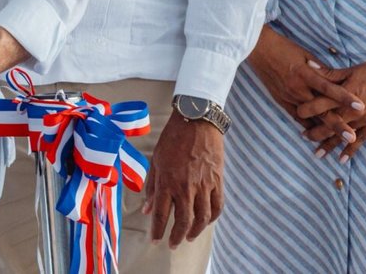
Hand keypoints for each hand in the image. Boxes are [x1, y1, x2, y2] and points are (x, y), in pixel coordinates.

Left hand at [141, 113, 223, 245]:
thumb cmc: (172, 139)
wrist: (196, 122)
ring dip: (195, 232)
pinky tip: (205, 222)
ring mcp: (204, 185)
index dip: (157, 230)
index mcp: (167, 181)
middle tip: (172, 244)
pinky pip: (217, 206)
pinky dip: (212, 218)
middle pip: (184, 221)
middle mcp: (186, 187)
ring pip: (203, 218)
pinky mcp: (218, 182)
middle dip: (177, 236)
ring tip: (188, 237)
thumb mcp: (156, 160)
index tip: (155, 241)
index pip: (161, 214)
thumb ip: (152, 186)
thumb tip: (147, 208)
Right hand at [248, 28, 361, 130]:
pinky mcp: (279, 99)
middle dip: (336, 124)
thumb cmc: (284, 48)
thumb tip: (338, 83)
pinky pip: (295, 116)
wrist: (257, 48)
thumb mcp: (306, 55)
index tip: (360, 106)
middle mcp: (296, 88)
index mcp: (305, 74)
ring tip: (336, 142)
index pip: (328, 88)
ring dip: (323, 129)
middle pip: (320, 110)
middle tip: (351, 137)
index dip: (344, 98)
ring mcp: (287, 95)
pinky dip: (306, 125)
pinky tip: (316, 134)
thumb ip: (322, 71)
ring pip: (308, 117)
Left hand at [309, 62, 365, 159]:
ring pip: (343, 135)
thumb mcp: (350, 71)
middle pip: (330, 124)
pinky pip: (361, 140)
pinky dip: (350, 150)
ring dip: (329, 145)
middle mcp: (352, 111)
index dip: (308, 109)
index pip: (321, 104)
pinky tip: (342, 159)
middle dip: (316, 132)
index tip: (297, 113)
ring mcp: (363, 120)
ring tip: (318, 154)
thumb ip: (328, 73)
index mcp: (344, 95)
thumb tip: (307, 65)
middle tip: (304, 137)